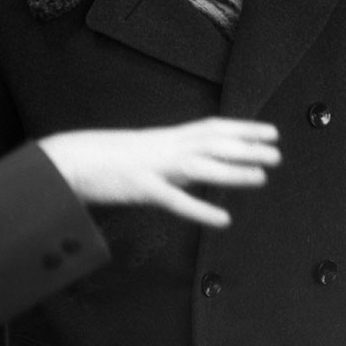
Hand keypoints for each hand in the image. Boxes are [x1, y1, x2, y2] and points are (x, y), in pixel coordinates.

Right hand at [38, 118, 280, 227]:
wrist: (67, 159)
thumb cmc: (103, 158)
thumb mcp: (143, 151)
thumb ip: (170, 156)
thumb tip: (195, 161)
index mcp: (165, 137)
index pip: (212, 127)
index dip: (243, 128)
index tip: (270, 131)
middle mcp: (164, 146)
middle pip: (212, 143)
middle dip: (247, 146)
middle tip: (278, 151)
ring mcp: (152, 166)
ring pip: (199, 166)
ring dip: (233, 171)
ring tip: (262, 177)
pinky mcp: (139, 187)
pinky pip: (173, 199)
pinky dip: (199, 208)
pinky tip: (222, 218)